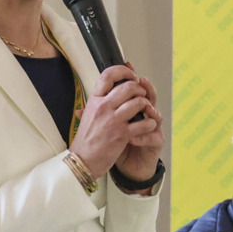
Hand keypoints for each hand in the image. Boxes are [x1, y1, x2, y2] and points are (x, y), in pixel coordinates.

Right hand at [70, 64, 161, 178]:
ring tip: (146, 109)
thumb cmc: (86, 140)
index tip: (131, 74)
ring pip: (138, 102)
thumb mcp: (87, 115)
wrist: (82, 160)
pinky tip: (148, 125)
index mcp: (94, 100)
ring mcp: (113, 120)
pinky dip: (150, 123)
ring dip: (147, 104)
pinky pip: (143, 123)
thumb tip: (107, 88)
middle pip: (128, 86)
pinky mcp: (122, 134)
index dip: (124, 71)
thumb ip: (98, 101)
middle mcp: (103, 107)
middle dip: (140, 89)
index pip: (108, 75)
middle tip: (141, 95)